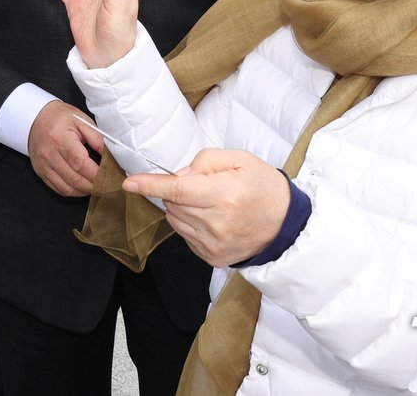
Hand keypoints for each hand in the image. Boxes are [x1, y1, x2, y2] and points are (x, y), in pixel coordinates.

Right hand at [28, 100, 103, 195]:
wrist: (36, 118)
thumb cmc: (60, 118)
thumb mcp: (82, 121)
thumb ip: (97, 138)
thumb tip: (111, 156)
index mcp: (60, 138)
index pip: (80, 162)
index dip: (96, 174)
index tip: (110, 177)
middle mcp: (49, 154)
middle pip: (74, 178)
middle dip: (94, 186)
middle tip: (108, 186)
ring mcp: (43, 165)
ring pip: (67, 188)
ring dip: (84, 191)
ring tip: (98, 188)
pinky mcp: (41, 172)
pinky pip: (58, 189)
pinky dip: (73, 191)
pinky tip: (83, 188)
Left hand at [123, 148, 289, 266]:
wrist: (286, 224)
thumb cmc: (263, 187)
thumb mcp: (240, 159)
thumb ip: (205, 161)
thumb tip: (178, 175)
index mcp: (225, 195)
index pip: (178, 189)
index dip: (151, 185)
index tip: (130, 183)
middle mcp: (217, 223)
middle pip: (173, 203)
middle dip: (176, 190)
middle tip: (202, 185)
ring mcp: (214, 244)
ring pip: (175, 220)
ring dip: (181, 207)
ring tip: (208, 202)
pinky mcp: (212, 257)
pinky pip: (184, 235)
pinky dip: (190, 223)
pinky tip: (211, 218)